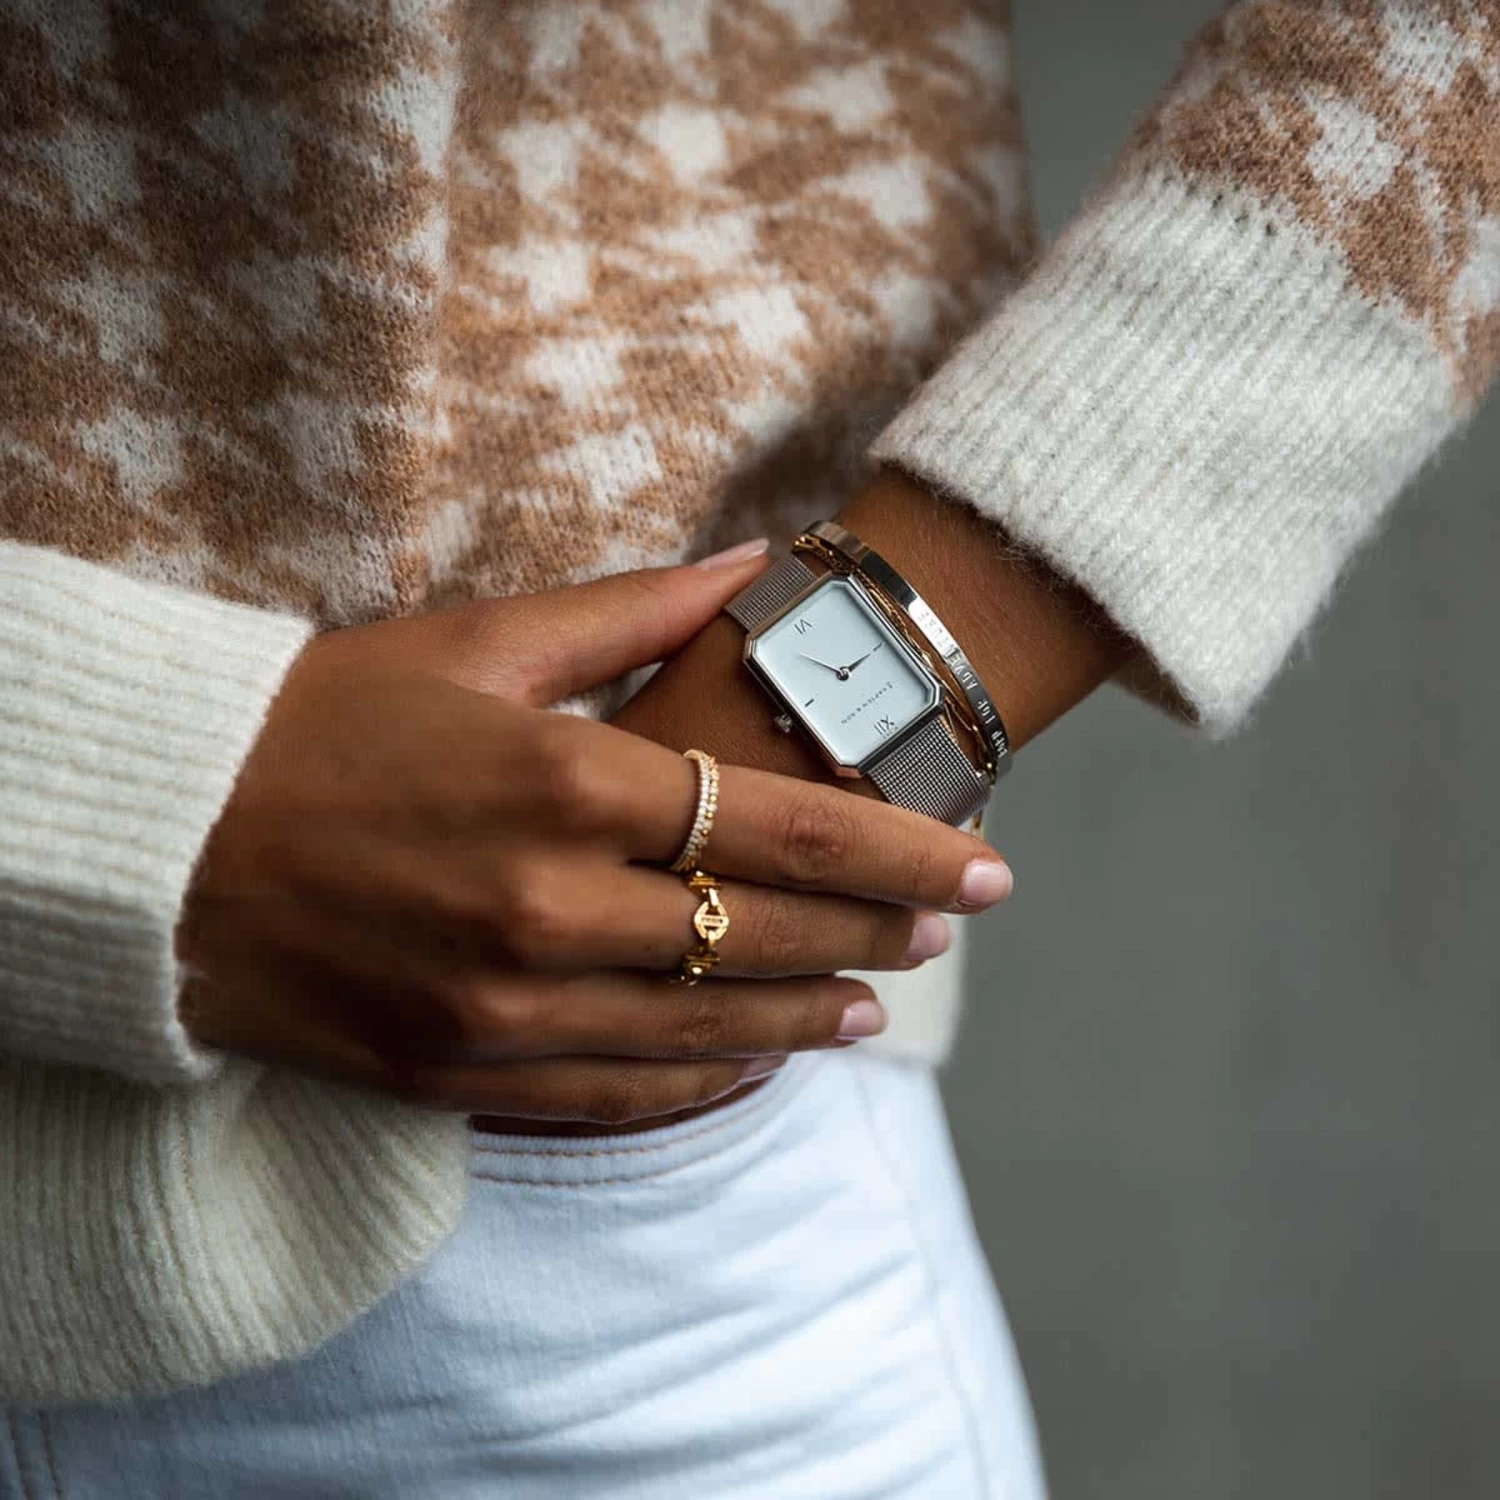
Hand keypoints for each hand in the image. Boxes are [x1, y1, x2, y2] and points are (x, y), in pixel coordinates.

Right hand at [177, 547, 1013, 1124]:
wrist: (158, 842)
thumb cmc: (316, 718)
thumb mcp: (472, 638)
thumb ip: (630, 609)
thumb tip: (755, 565)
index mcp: (564, 784)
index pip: (785, 828)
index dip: (903, 851)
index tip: (986, 865)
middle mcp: (549, 908)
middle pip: (765, 933)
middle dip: (878, 931)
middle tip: (952, 926)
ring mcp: (503, 1008)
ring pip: (705, 1030)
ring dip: (806, 1016)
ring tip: (873, 1006)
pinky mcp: (456, 1071)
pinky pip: (614, 1100)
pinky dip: (699, 1088)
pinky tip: (754, 1071)